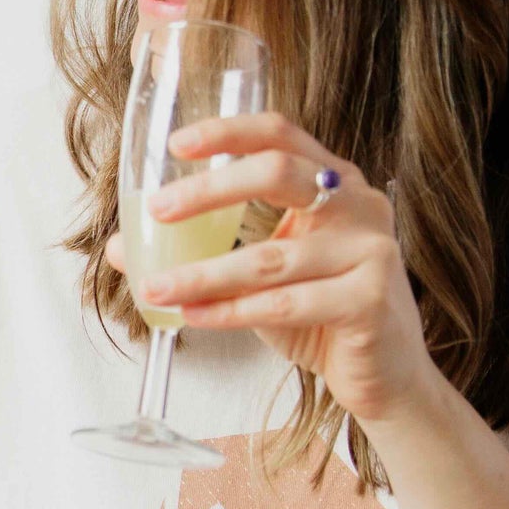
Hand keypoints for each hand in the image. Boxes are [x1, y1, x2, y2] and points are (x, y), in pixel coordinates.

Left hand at [116, 111, 441, 423]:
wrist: (384, 376)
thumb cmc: (320, 313)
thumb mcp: (260, 274)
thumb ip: (204, 252)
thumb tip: (125, 247)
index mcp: (333, 182)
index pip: (280, 134)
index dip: (228, 132)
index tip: (177, 145)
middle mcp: (358, 205)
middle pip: (277, 174)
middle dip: (208, 191)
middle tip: (157, 210)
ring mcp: (371, 251)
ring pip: (269, 256)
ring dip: (202, 274)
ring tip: (154, 287)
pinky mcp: (369, 301)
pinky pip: (283, 304)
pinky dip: (229, 311)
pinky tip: (193, 315)